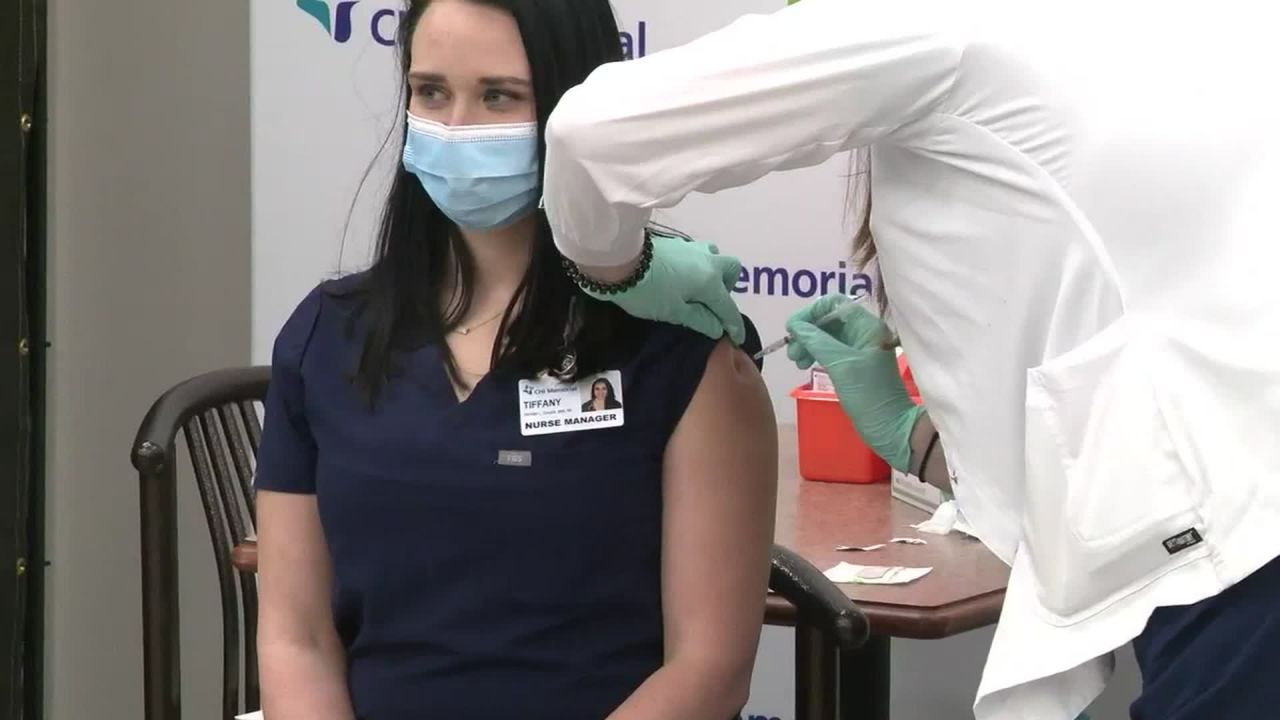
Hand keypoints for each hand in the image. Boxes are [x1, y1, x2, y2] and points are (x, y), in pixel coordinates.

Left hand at [585, 233, 745, 342]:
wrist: (618, 260)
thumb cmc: (647, 292)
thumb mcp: (674, 312)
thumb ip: (700, 319)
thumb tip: (718, 327)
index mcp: (710, 280)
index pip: (727, 306)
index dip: (734, 325)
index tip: (737, 338)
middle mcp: (708, 261)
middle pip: (731, 269)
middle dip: (727, 287)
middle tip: (712, 303)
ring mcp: (693, 248)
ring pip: (714, 257)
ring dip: (713, 272)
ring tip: (697, 289)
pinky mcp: (677, 244)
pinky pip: (698, 255)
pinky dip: (698, 268)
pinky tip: (682, 278)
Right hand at [785, 294, 923, 470]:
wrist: (889, 427)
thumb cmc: (868, 394)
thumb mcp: (840, 364)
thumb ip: (816, 341)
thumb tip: (795, 325)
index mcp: (867, 326)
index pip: (833, 303)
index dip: (810, 312)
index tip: (792, 330)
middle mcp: (863, 333)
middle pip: (827, 319)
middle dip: (806, 331)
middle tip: (792, 352)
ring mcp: (858, 349)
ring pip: (826, 336)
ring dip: (807, 343)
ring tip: (796, 361)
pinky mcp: (852, 365)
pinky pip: (829, 350)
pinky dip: (814, 354)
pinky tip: (805, 364)